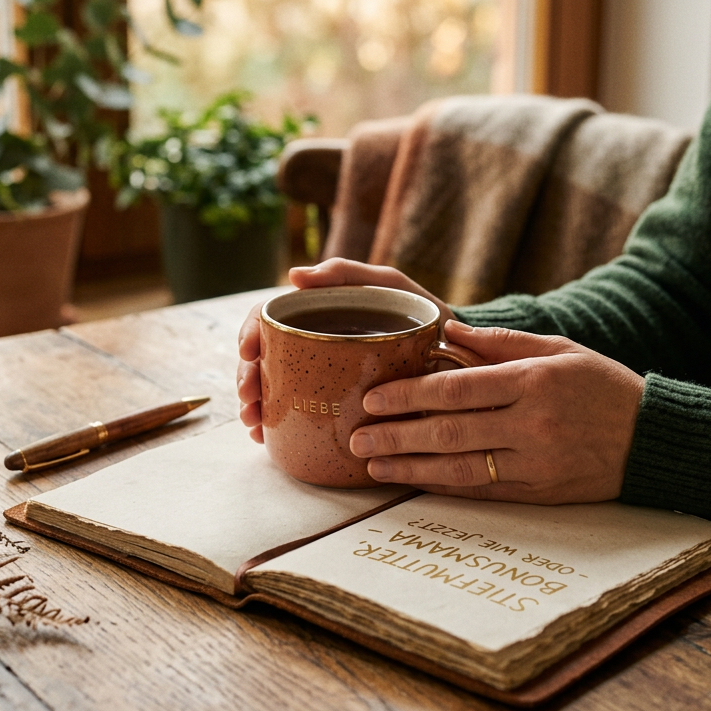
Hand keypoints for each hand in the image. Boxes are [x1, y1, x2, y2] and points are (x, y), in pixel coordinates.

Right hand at [237, 258, 453, 442]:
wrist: (461, 356)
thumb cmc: (422, 312)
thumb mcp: (388, 285)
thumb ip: (346, 274)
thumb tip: (293, 275)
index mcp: (317, 315)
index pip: (269, 319)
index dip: (250, 333)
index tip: (248, 352)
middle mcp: (312, 346)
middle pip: (264, 359)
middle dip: (248, 379)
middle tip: (250, 400)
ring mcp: (321, 377)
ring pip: (274, 389)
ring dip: (256, 406)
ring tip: (253, 423)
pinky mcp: (336, 406)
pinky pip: (298, 415)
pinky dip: (276, 425)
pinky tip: (266, 436)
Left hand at [349, 321, 644, 503]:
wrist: (653, 439)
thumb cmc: (601, 386)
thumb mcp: (558, 350)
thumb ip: (500, 343)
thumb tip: (446, 330)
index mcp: (533, 382)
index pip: (456, 389)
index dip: (409, 395)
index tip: (373, 399)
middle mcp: (531, 425)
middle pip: (449, 431)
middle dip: (396, 435)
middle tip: (356, 437)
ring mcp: (534, 463)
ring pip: (459, 468)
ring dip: (409, 467)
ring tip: (371, 464)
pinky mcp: (538, 492)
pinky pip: (481, 491)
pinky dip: (442, 487)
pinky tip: (411, 482)